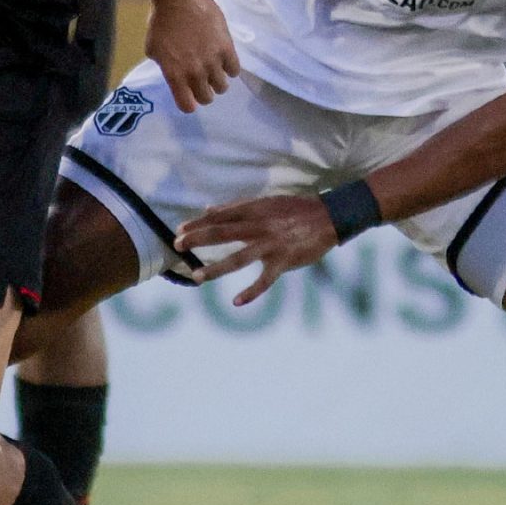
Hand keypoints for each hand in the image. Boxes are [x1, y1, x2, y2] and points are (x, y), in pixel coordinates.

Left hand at [144, 0, 238, 112]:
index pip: (187, 105)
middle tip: (203, 82)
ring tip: (215, 70)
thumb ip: (164, 66)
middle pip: (207, 98)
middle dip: (204, 92)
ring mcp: (213, 62)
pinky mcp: (227, 48)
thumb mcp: (153, 49)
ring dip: (218, 81)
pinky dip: (230, 68)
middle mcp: (195, 73)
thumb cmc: (160, 21)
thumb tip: (173, 71)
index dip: (188, 103)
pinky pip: (235, 70)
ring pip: (223, 86)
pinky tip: (225, 60)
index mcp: (175, 75)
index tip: (189, 96)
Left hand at [173, 195, 336, 306]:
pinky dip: (251, 292)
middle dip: (198, 239)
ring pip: (239, 259)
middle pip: (223, 233)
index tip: (179, 230)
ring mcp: (271, 245)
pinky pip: (265, 280)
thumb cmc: (295, 209)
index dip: (198, 223)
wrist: (329, 217)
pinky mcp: (284, 261)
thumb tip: (207, 208)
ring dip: (216, 268)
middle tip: (177, 245)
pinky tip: (236, 302)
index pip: (220, 217)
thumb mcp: (265, 202)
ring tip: (197, 277)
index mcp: (254, 210)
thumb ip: (236, 207)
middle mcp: (260, 226)